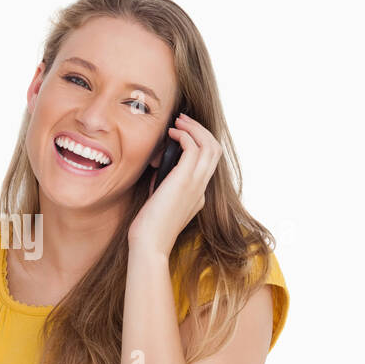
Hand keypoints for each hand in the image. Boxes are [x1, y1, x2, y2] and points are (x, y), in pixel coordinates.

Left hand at [128, 113, 221, 257]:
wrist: (149, 243)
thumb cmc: (149, 226)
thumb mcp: (160, 200)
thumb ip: (165, 183)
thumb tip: (159, 165)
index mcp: (199, 194)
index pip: (208, 162)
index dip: (198, 143)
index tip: (182, 133)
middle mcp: (202, 188)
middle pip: (215, 149)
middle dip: (200, 130)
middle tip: (182, 120)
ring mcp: (197, 184)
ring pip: (209, 145)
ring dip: (194, 129)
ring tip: (178, 122)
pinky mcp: (185, 181)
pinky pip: (194, 148)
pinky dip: (185, 136)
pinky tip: (172, 133)